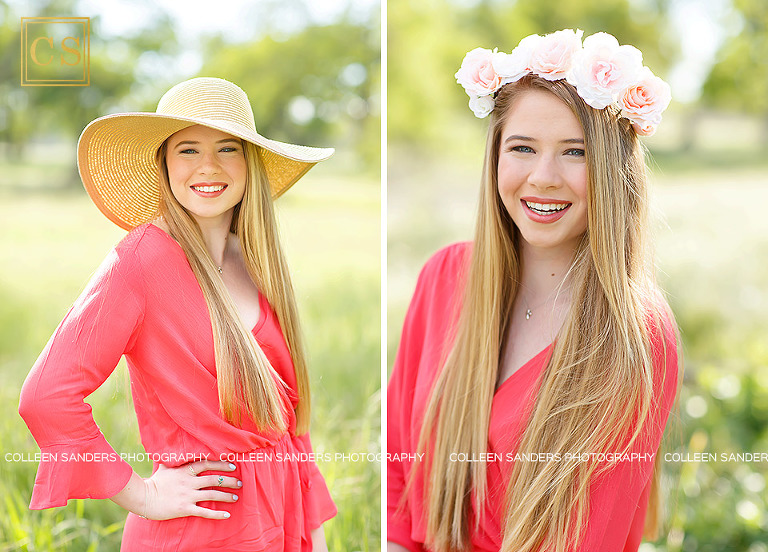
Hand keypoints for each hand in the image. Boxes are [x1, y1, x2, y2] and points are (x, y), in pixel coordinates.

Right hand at [111, 461, 240, 520]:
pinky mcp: (185, 508)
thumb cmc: (155, 481)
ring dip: (226, 496)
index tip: (233, 466)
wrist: (143, 498)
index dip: (222, 464)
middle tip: (240, 482)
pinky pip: (204, 512)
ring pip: (212, 495)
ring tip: (236, 497)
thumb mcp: (166, 465)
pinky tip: (227, 515)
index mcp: (185, 470)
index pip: (208, 463)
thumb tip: (178, 445)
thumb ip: (176, 457)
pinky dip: (217, 514)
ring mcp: (187, 495)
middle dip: (229, 481)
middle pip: (214, 479)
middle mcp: (189, 482)